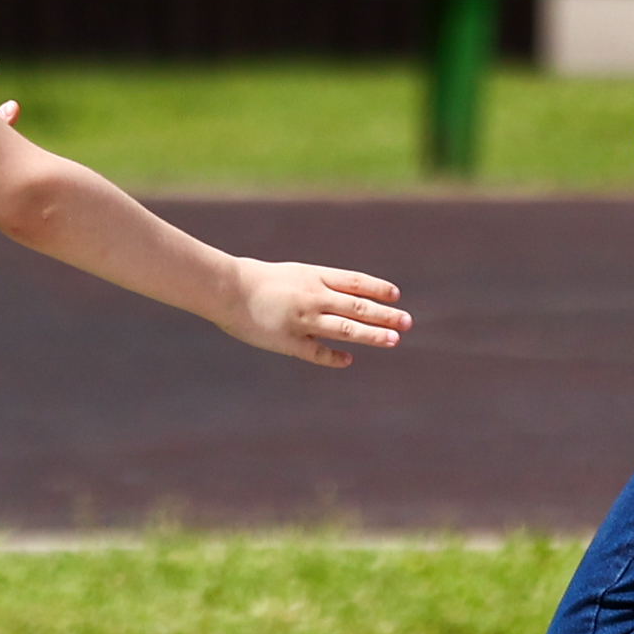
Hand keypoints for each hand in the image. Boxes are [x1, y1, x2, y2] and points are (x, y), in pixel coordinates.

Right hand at [225, 260, 410, 367]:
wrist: (226, 288)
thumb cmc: (257, 279)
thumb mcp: (294, 274)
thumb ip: (318, 284)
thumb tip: (348, 295)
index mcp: (314, 277)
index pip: (354, 282)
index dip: (377, 288)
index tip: (396, 295)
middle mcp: (314, 297)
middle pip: (357, 306)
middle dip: (385, 315)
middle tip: (407, 321)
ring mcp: (303, 320)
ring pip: (345, 328)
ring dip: (372, 335)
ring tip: (393, 340)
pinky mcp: (288, 341)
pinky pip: (317, 352)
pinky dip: (334, 357)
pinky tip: (348, 360)